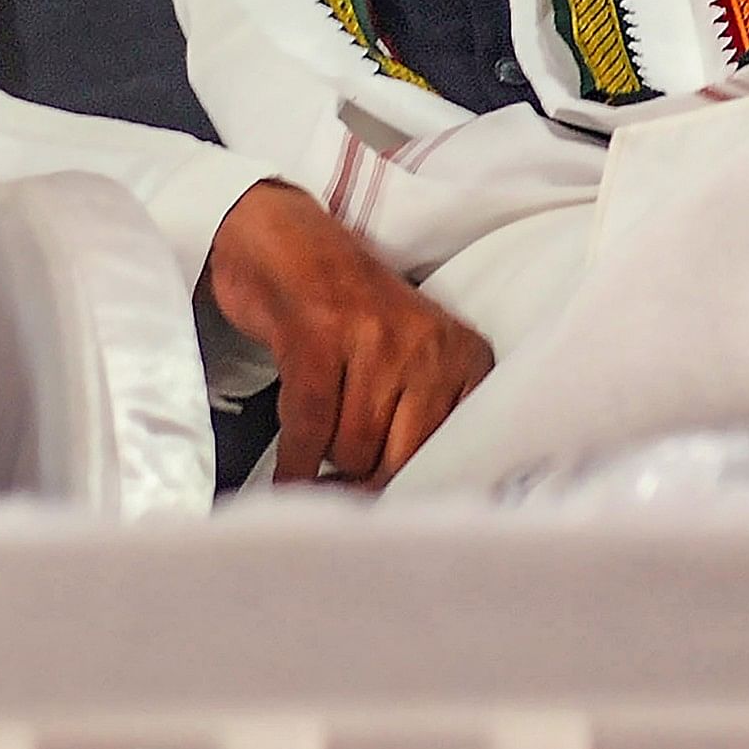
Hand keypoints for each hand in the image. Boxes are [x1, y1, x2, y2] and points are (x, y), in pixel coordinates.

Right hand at [203, 181, 494, 488]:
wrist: (285, 243)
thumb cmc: (347, 316)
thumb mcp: (410, 360)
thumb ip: (420, 422)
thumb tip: (405, 505)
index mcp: (463, 356)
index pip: (451, 452)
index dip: (410, 487)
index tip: (383, 501)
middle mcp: (428, 346)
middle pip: (399, 460)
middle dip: (363, 479)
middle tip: (339, 481)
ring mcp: (374, 339)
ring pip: (352, 449)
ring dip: (326, 459)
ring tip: (318, 433)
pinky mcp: (318, 339)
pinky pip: (310, 429)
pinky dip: (295, 463)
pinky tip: (286, 476)